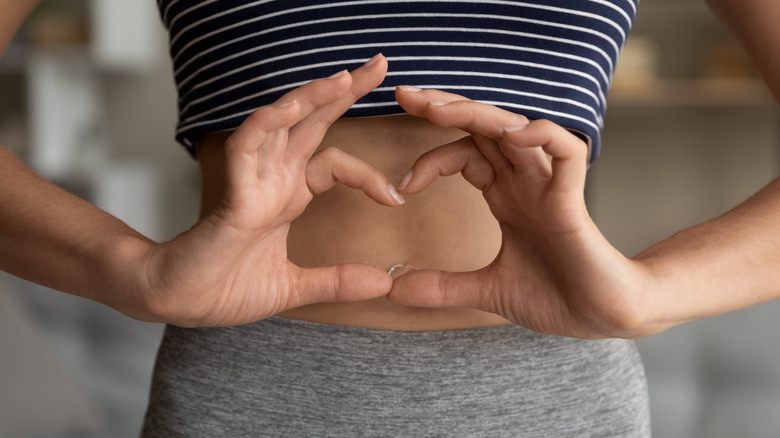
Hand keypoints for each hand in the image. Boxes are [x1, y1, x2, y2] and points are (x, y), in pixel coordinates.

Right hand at [134, 55, 399, 326]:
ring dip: (311, 97)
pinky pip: (247, 145)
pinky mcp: (232, 193)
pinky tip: (293, 106)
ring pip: (282, 123)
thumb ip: (337, 282)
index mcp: (288, 196)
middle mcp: (274, 180)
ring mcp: (253, 182)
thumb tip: (383, 283)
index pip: (335, 162)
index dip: (369, 173)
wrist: (178, 304)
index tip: (397, 198)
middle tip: (380, 64)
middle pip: (313, 123)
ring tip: (344, 77)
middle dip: (345, 92)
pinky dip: (268, 123)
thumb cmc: (223, 289)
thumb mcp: (294, 287)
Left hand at [388, 87, 657, 338]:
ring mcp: (549, 188)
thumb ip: (441, 288)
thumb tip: (392, 290)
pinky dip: (542, 137)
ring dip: (477, 114)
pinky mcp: (572, 202)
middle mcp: (525, 183)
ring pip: (516, 131)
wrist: (601, 320)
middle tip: (405, 95)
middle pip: (485, 128)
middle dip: (446, 108)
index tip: (401, 187)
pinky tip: (513, 135)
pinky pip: (565, 153)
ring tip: (437, 109)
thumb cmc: (555, 297)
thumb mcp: (485, 291)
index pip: (465, 154)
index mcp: (506, 196)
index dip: (431, 160)